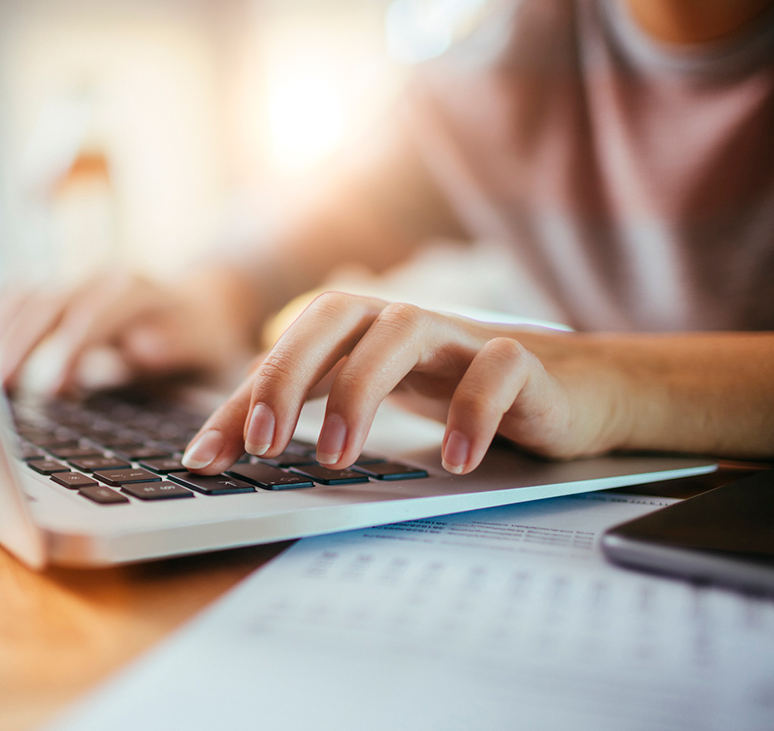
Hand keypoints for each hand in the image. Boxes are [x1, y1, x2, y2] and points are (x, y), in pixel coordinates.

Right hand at [0, 269, 255, 393]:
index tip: (51, 387)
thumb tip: (140, 348)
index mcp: (138, 291)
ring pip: (24, 296)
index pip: (94, 313)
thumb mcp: (206, 348)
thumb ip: (175, 347)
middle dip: (20, 344)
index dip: (69, 348)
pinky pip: (15, 299)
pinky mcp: (58, 296)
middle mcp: (101, 279)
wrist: (207, 307)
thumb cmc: (206, 341)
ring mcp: (75, 284)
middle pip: (47, 302)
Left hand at [180, 292, 622, 474]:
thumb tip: (213, 451)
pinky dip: (471, 411)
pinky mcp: (521, 361)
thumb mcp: (370, 400)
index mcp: (359, 330)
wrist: (569, 389)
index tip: (204, 460)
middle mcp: (401, 321)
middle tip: (264, 444)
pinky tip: (454, 460)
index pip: (285, 350)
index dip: (239, 401)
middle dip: (288, 374)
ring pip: (402, 330)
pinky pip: (495, 370)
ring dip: (361, 390)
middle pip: (333, 315)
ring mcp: (460, 336)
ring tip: (336, 457)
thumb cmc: (453, 390)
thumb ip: (300, 415)